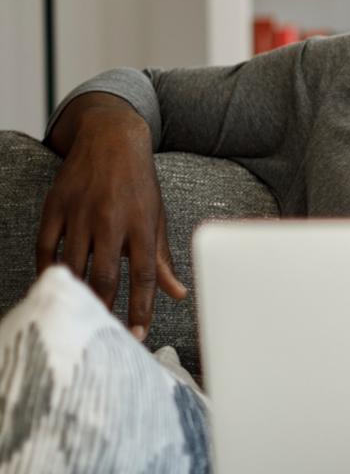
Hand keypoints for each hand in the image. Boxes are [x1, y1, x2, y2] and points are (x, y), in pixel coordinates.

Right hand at [35, 113, 187, 340]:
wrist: (112, 139)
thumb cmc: (139, 185)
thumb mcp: (158, 219)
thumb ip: (162, 260)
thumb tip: (178, 294)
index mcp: (142, 226)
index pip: (143, 277)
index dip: (141, 309)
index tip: (138, 334)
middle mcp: (111, 221)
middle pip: (105, 276)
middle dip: (105, 308)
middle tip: (105, 329)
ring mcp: (80, 213)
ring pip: (75, 265)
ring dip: (78, 293)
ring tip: (82, 313)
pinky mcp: (56, 206)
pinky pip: (46, 247)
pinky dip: (49, 270)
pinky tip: (57, 285)